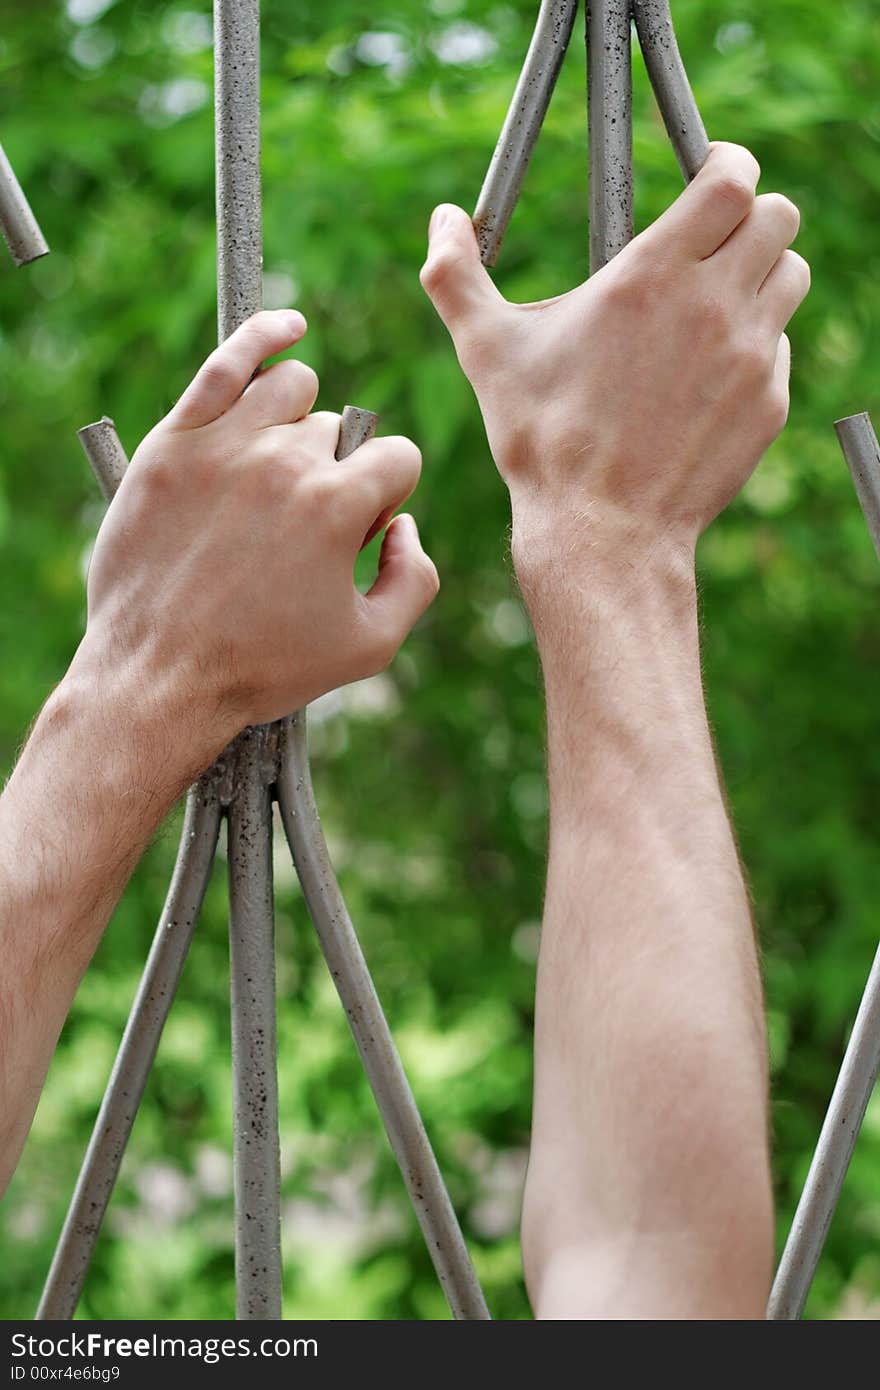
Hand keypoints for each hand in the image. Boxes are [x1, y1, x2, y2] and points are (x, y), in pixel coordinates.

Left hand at [78, 310, 437, 766]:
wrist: (159, 678)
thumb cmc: (262, 668)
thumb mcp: (370, 647)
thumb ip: (414, 578)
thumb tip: (403, 524)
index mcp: (337, 505)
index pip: (397, 459)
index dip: (386, 495)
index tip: (357, 532)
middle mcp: (284, 461)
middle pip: (338, 432)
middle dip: (335, 473)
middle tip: (299, 530)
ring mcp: (223, 444)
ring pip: (292, 388)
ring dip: (300, 419)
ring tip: (280, 464)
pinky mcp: (172, 443)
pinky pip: (225, 362)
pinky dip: (264, 337)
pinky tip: (286, 330)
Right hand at [421, 143, 808, 580]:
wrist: (602, 532)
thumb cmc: (542, 440)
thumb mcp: (487, 351)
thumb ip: (456, 275)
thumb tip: (443, 220)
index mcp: (652, 275)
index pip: (732, 177)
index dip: (727, 163)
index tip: (710, 173)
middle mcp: (714, 306)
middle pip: (778, 214)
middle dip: (750, 214)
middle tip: (712, 239)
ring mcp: (750, 356)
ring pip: (791, 276)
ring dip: (760, 274)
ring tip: (713, 303)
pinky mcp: (768, 403)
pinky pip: (780, 347)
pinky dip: (755, 344)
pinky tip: (707, 373)